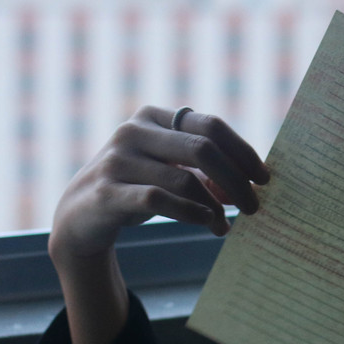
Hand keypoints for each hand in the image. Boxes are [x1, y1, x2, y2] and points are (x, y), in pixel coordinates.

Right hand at [49, 105, 269, 267]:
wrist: (78, 217)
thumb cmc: (133, 189)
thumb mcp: (169, 174)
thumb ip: (205, 175)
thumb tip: (248, 186)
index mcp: (153, 117)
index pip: (211, 125)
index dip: (243, 151)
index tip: (264, 178)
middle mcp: (133, 132)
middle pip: (203, 148)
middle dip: (235, 179)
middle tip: (254, 206)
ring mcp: (116, 160)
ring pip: (183, 178)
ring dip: (213, 206)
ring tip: (225, 226)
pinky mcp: (106, 192)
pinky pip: (158, 199)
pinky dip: (190, 212)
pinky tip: (206, 223)